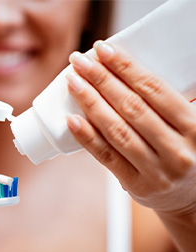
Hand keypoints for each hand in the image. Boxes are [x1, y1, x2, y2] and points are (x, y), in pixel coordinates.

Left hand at [66, 41, 195, 214]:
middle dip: (101, 80)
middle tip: (79, 61)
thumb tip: (122, 72)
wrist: (191, 198)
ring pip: (117, 130)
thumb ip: (165, 105)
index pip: (154, 89)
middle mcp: (177, 149)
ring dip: (90, 103)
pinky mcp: (136, 185)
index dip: (126, 67)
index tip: (103, 50)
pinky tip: (71, 119)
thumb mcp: (188, 126)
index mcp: (194, 127)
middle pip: (131, 107)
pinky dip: (87, 137)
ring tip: (72, 83)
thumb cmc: (185, 152)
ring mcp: (156, 170)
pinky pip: (107, 156)